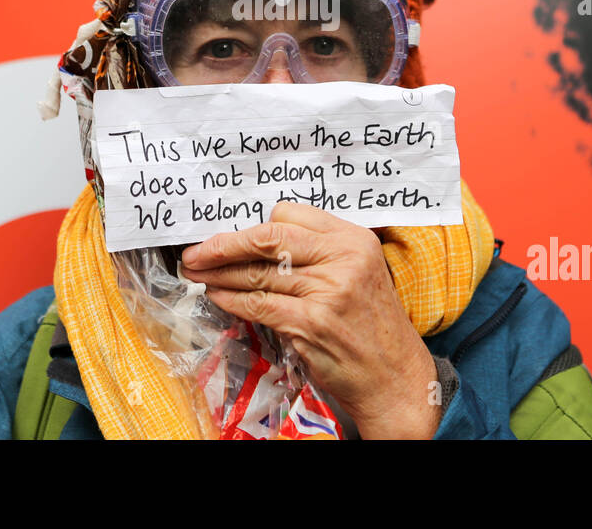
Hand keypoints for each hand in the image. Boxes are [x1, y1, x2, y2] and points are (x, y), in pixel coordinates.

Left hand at [180, 201, 441, 438]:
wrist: (395, 377)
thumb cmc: (371, 326)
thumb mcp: (358, 273)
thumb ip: (319, 253)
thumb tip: (259, 244)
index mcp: (353, 239)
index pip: (290, 213)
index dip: (255, 225)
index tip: (231, 235)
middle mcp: (342, 259)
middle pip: (269, 238)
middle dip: (224, 245)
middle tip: (196, 252)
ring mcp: (327, 291)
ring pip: (257, 273)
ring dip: (220, 274)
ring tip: (198, 273)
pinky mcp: (311, 323)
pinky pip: (258, 305)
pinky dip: (230, 300)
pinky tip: (216, 296)